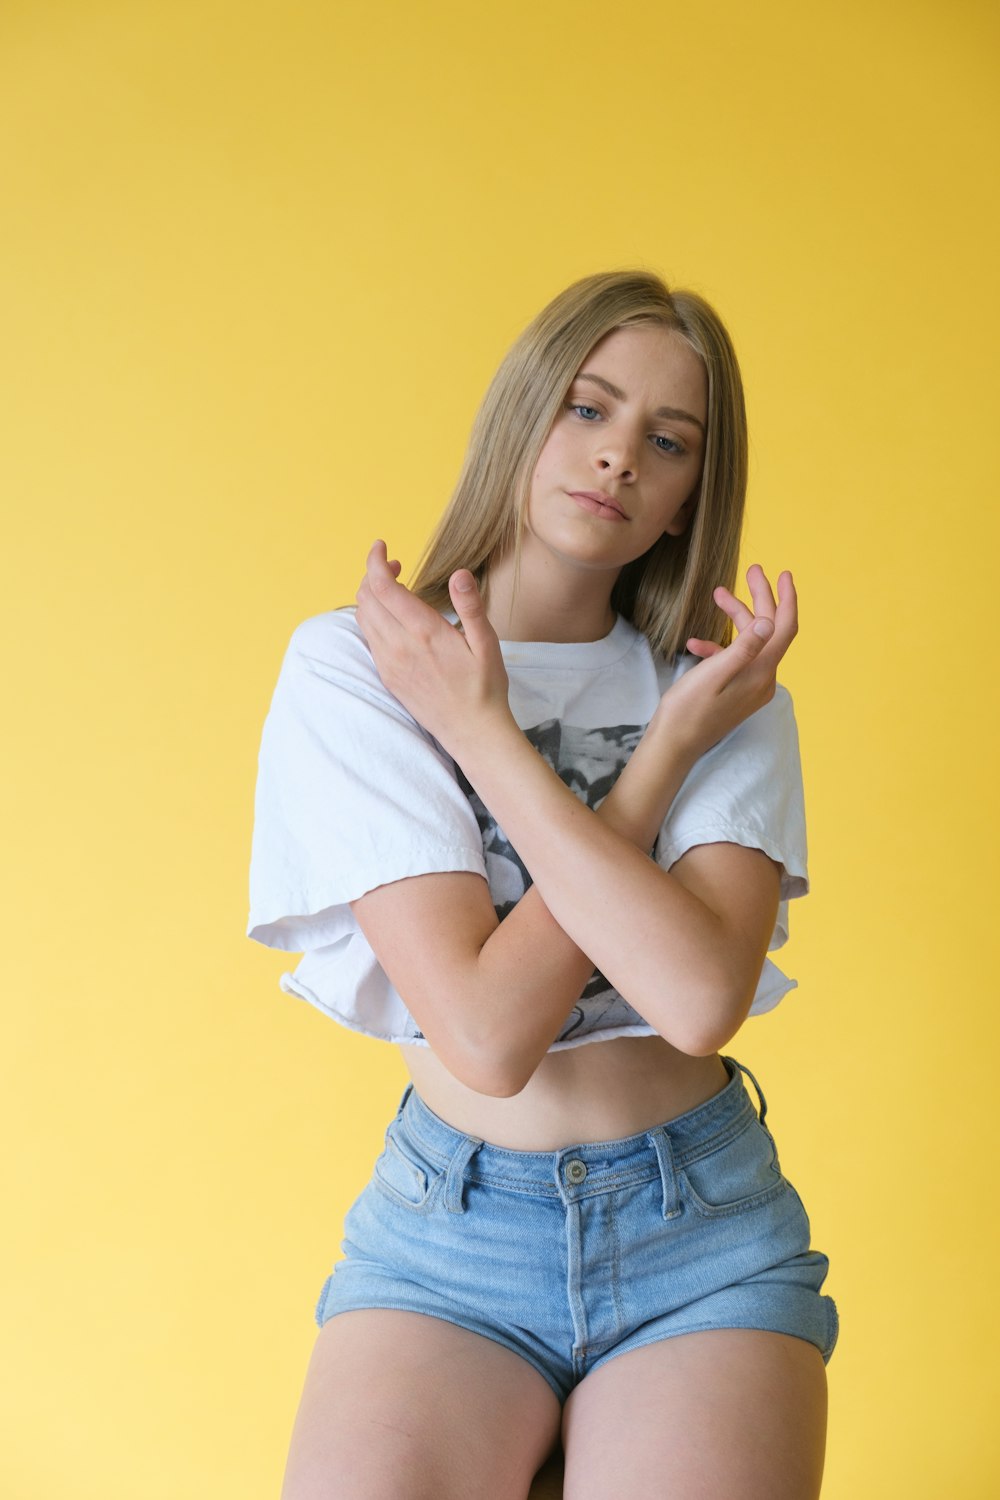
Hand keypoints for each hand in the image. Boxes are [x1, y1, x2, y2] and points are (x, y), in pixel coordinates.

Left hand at [354, 541, 512, 753]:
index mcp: (424, 633)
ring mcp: (389, 663)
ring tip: (395, 590)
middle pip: (366, 598)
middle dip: (374, 574)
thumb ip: (470, 606)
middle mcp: (399, 647)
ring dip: (371, 596)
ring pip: (363, 618)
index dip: (376, 561)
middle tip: (397, 567)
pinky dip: (373, 619)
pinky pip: (368, 639)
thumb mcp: (487, 643)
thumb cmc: (485, 687)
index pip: (383, 586)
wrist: (472, 732)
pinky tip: (393, 619)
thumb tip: (459, 574)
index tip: (382, 546)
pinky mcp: (387, 676)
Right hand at [655, 565, 797, 755]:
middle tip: (752, 570)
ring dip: (736, 618)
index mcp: (760, 673)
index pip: (783, 629)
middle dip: (760, 599)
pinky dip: (720, 646)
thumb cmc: (688, 711)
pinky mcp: (737, 691)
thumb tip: (766, 622)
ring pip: (751, 642)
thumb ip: (742, 649)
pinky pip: (736, 659)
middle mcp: (762, 679)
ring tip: (717, 595)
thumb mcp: (713, 675)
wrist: (674, 745)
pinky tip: (695, 643)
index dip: (786, 600)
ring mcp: (751, 686)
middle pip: (769, 631)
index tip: (784, 574)